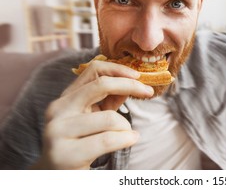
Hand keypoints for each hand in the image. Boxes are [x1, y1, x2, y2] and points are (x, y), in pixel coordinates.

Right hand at [32, 60, 153, 168]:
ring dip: (126, 126)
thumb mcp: (93, 118)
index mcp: (65, 98)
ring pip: (109, 118)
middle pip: (101, 85)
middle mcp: (58, 110)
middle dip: (130, 86)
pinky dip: (126, 139)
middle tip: (149, 91)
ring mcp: (58, 131)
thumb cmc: (79, 145)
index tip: (138, 76)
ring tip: (127, 134)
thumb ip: (109, 100)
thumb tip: (132, 82)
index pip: (93, 70)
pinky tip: (132, 139)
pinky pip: (108, 140)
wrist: (56, 177)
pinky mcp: (65, 153)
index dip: (118, 69)